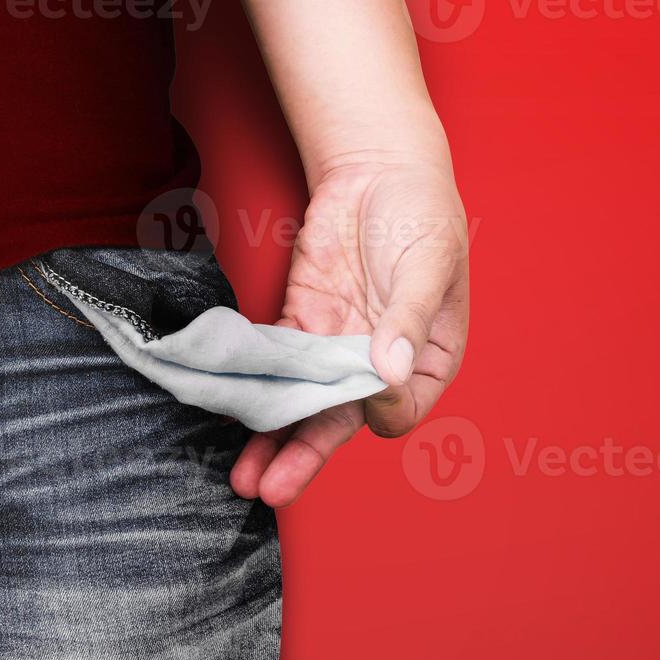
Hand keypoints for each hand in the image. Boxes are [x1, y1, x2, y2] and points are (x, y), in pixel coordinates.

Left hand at [230, 156, 470, 506]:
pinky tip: (230, 414)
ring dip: (272, 440)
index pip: (401, 411)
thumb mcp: (429, 263)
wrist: (378, 168)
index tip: (367, 397)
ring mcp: (335, 348)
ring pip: (301, 405)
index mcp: (426, 362)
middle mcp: (378, 367)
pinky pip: (273, 367)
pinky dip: (252, 390)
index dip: (380, 411)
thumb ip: (407, 318)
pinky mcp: (299, 324)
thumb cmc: (423, 214)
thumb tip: (388, 371)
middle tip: (271, 490)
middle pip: (340, 422)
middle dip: (304, 457)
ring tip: (245, 478)